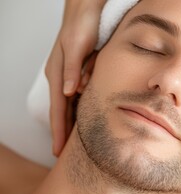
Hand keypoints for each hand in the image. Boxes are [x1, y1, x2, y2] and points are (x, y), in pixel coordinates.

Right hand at [45, 0, 104, 155]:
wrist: (86, 9)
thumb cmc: (82, 26)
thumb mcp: (78, 47)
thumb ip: (74, 69)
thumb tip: (69, 93)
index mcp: (59, 74)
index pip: (58, 109)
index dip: (58, 131)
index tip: (58, 150)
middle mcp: (62, 77)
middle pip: (61, 112)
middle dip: (61, 133)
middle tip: (62, 155)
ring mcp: (70, 75)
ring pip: (69, 106)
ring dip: (68, 125)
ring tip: (71, 144)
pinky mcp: (79, 71)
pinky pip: (76, 97)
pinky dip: (77, 110)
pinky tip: (83, 119)